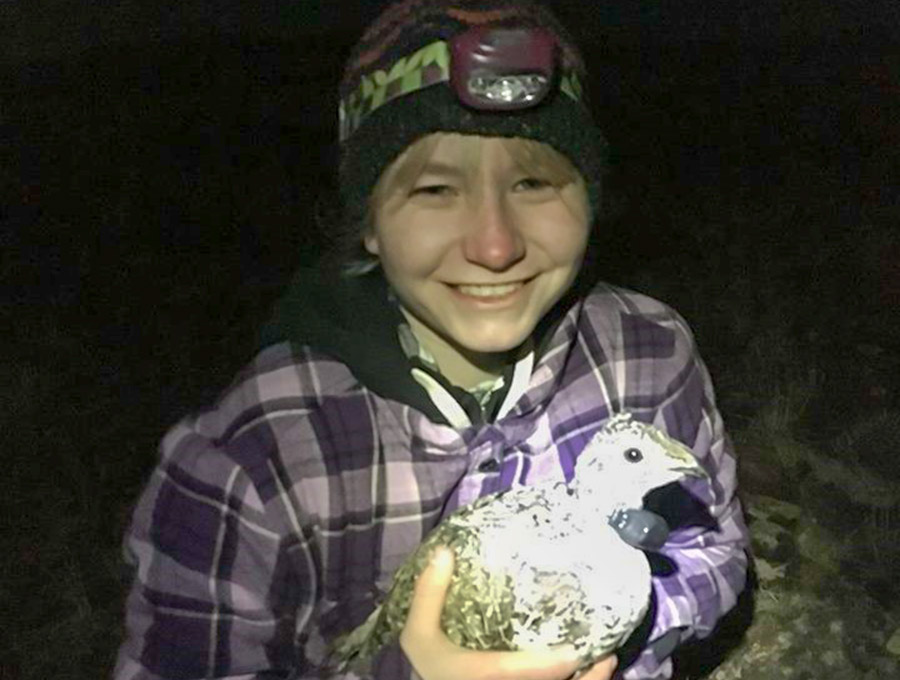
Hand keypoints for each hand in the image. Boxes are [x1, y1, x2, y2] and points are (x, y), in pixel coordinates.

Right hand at [399, 547, 618, 679]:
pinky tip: (588, 670)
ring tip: (605, 660)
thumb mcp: (420, 635)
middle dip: (585, 673)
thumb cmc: (434, 668)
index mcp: (484, 674)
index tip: (577, 649)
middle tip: (606, 651)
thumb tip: (444, 551)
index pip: (528, 671)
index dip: (556, 664)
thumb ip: (429, 595)